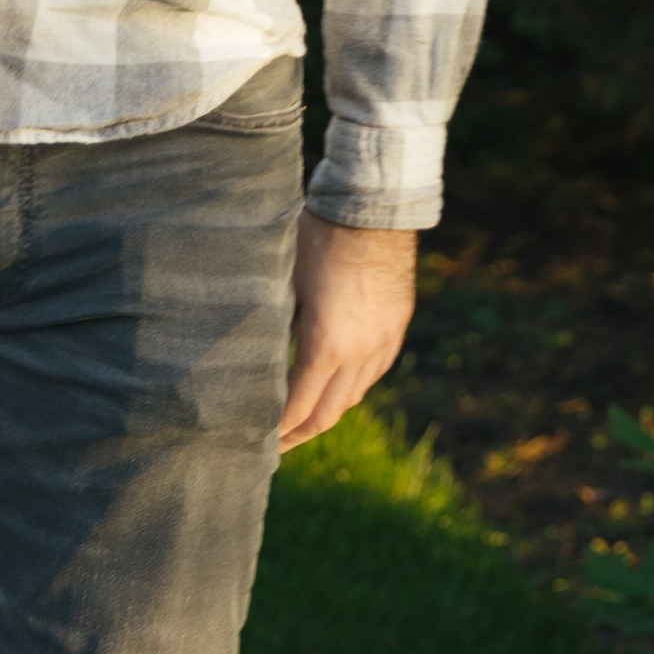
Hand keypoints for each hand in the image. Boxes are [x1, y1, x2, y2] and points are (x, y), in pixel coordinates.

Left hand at [279, 219, 416, 451]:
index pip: (297, 405)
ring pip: (355, 394)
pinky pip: (375, 370)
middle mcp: (360, 352)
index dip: (277, 428)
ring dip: (328, 410)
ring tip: (304, 417)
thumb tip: (256, 360)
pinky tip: (337, 383)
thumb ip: (275, 328)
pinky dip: (352, 386)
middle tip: (276, 446)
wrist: (373, 207)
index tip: (258, 440)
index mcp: (326, 345)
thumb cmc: (317, 238)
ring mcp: (384, 341)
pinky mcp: (398, 325)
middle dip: (300, 433)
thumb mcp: (283, 283)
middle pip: (330, 413)